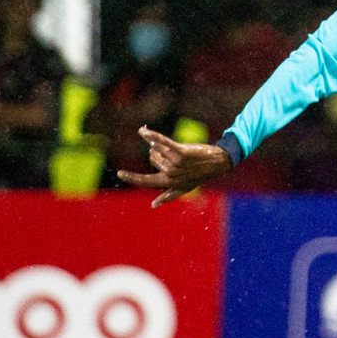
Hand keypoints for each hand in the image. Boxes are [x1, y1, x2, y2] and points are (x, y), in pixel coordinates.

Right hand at [116, 126, 232, 206]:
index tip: (120, 172)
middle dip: (159, 153)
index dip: (132, 178)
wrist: (216, 163)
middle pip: (152, 158)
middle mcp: (171, 174)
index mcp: (169, 183)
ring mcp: (176, 163)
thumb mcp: (183, 188)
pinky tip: (143, 132)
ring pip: (157, 149)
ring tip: (179, 149)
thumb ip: (167, 196)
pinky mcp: (181, 152)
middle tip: (176, 156)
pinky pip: (162, 142)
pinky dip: (152, 136)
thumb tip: (153, 205)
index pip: (145, 181)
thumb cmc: (198, 176)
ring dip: (162, 145)